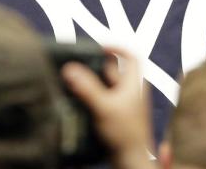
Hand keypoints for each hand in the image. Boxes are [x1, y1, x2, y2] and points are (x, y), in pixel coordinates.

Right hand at [61, 47, 152, 168]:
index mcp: (135, 83)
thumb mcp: (103, 107)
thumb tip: (70, 69)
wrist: (131, 160)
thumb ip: (86, 88)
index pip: (131, 56)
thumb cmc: (124, 134)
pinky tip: (80, 101)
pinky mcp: (118, 116)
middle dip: (96, 67)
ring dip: (93, 83)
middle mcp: (132, 91)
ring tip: (75, 82)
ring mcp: (126, 104)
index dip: (117, 48)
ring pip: (107, 86)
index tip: (99, 47)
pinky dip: (93, 97)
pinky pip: (105, 100)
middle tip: (78, 66)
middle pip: (114, 71)